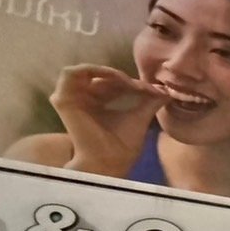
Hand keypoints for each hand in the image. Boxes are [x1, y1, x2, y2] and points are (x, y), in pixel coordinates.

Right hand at [49, 64, 167, 175]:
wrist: (112, 160)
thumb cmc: (123, 145)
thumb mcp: (140, 117)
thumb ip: (150, 102)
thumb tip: (167, 91)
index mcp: (96, 103)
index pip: (111, 83)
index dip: (132, 82)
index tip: (154, 91)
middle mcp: (82, 99)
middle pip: (100, 76)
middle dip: (123, 77)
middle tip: (143, 86)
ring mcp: (70, 98)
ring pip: (84, 70)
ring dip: (107, 71)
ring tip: (127, 81)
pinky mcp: (62, 99)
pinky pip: (70, 73)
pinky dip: (92, 70)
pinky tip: (114, 79)